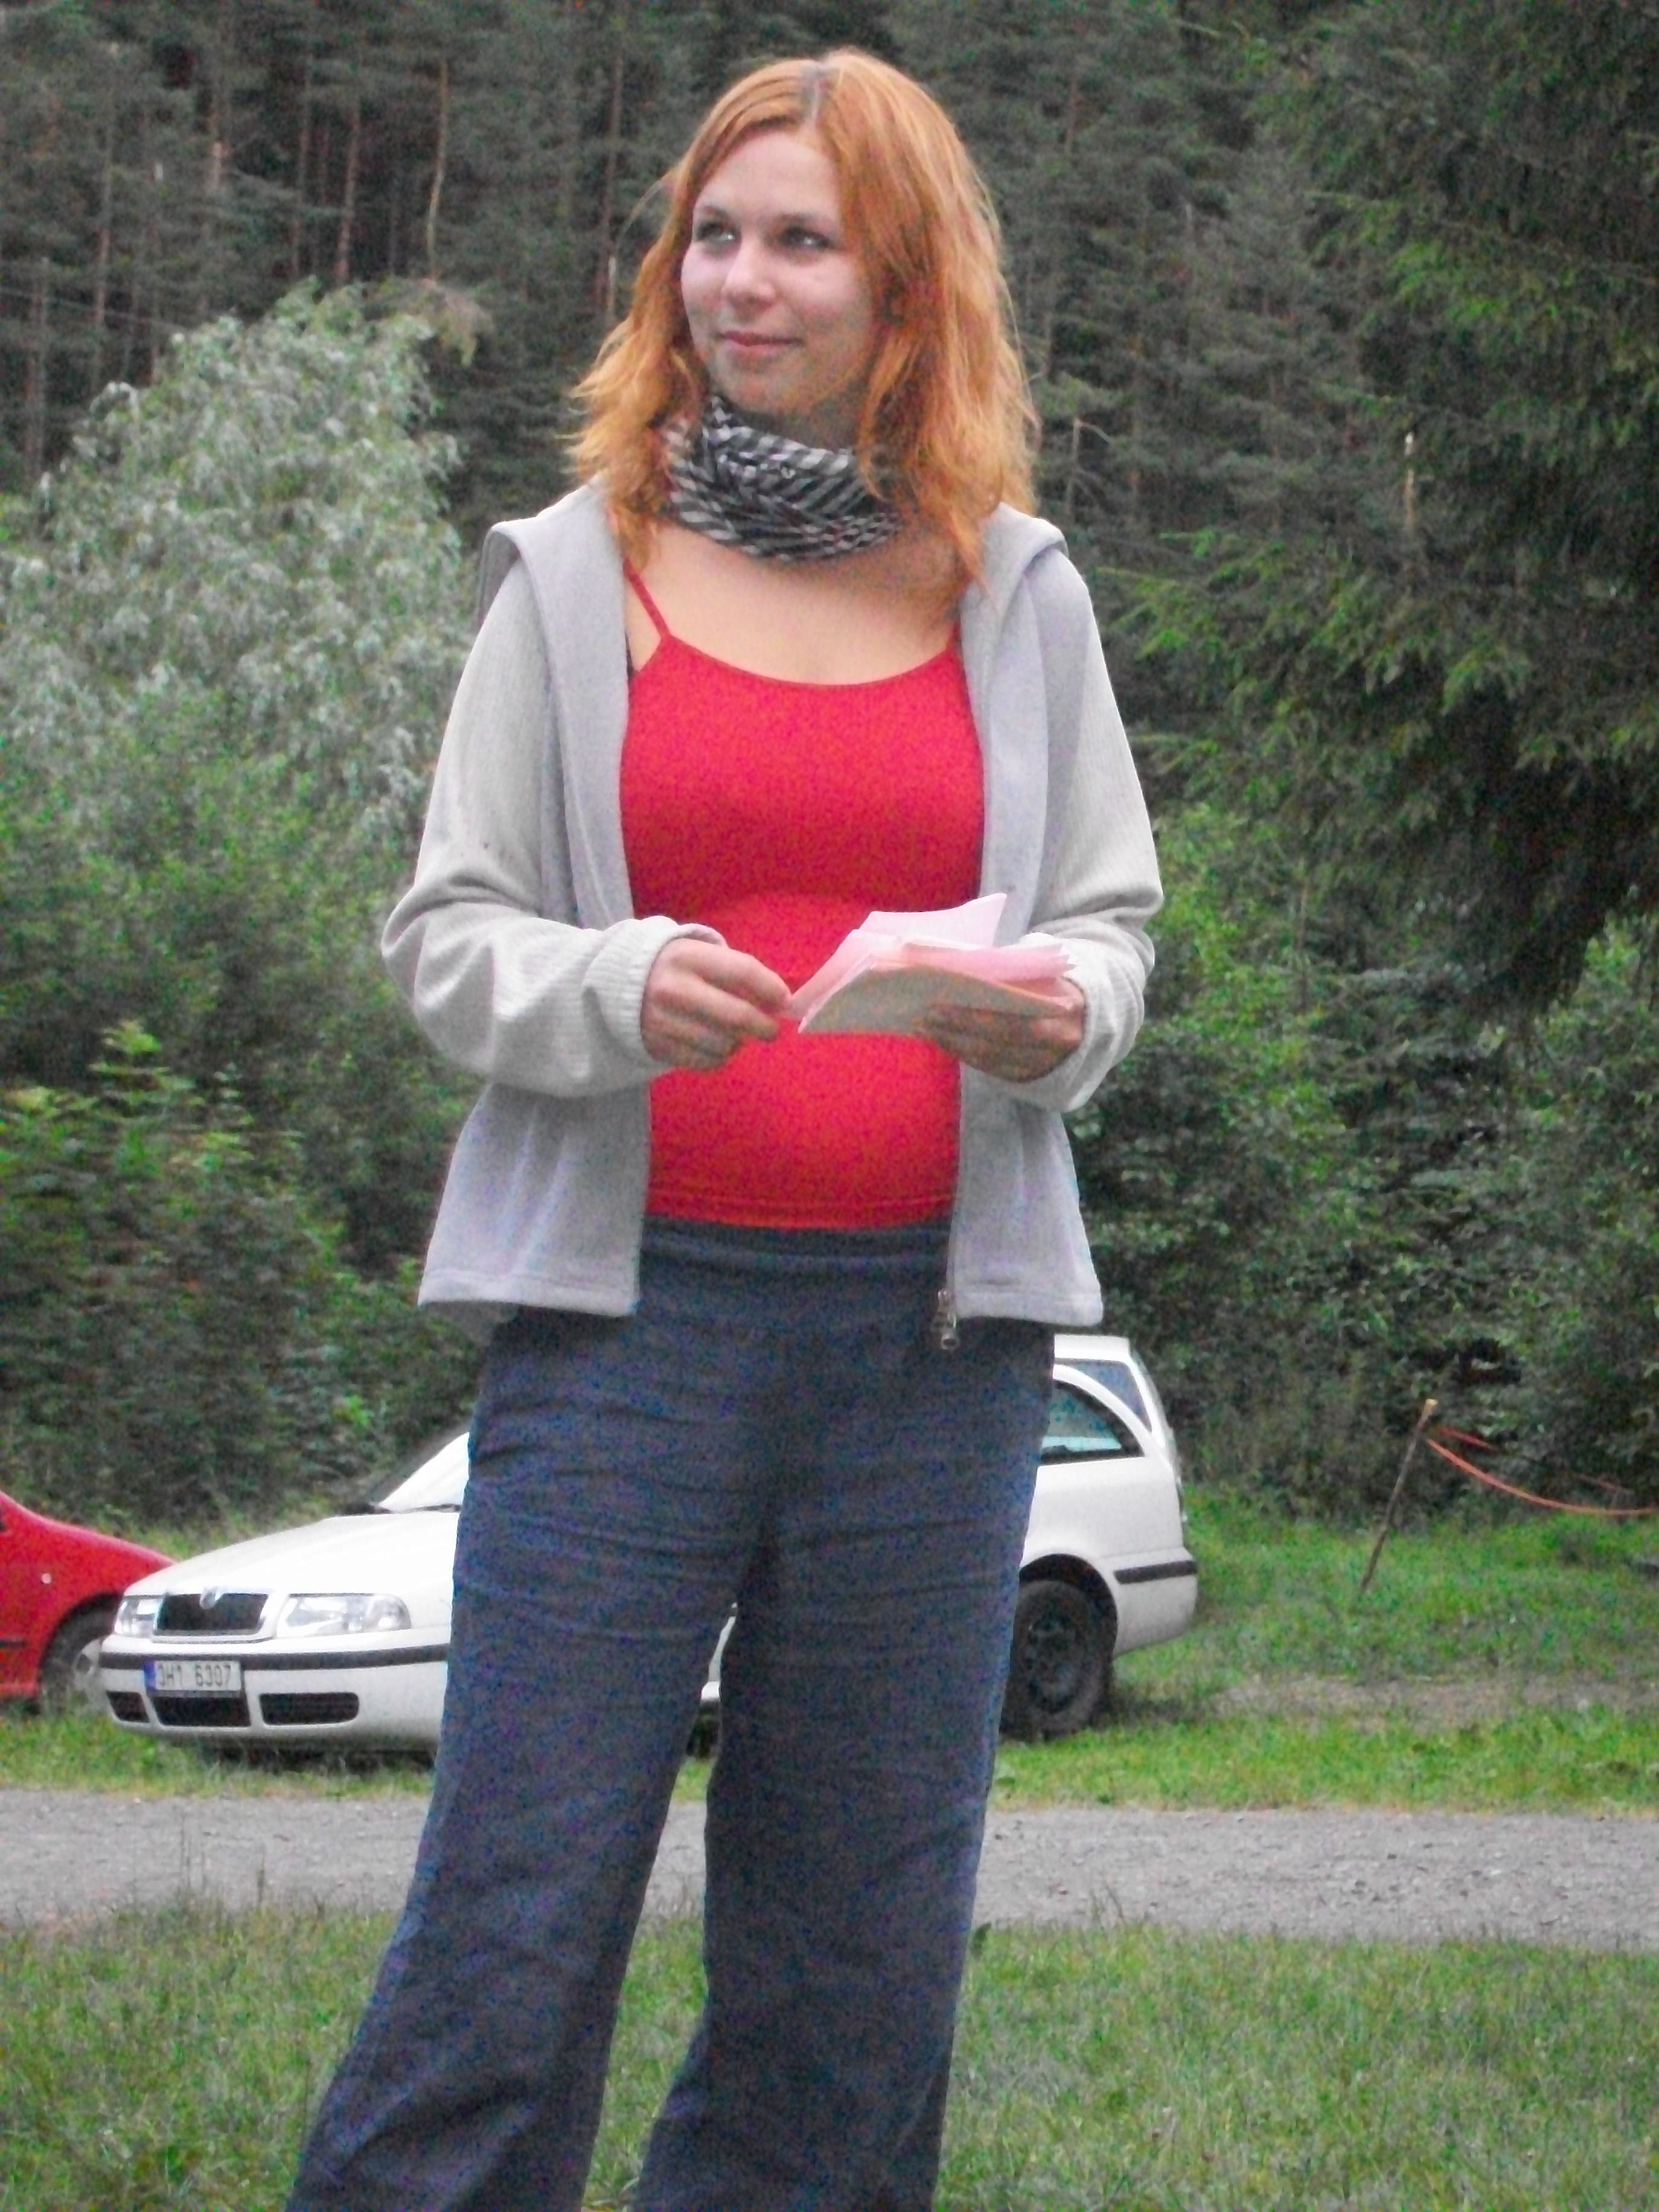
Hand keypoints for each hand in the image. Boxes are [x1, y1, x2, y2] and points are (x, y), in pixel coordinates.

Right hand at [641, 938, 788, 1069]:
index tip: (785, 1000)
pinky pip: (706, 1061)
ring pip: (724, 1043)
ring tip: (735, 1034)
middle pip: (737, 1015)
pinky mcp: (659, 1047)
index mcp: (688, 957)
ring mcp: (664, 1022)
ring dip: (739, 1042)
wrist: (615, 984)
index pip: (744, 971)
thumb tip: (778, 1002)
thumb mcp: (698, 954)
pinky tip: (717, 1045)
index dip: (772, 988)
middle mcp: (674, 989)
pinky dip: (720, 1056)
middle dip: (764, 1026)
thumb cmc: (673, 967)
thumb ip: (735, 972)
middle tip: (771, 1029)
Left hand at [917, 981, 1084, 1082]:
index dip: (976, 1018)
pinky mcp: (1031, 1077)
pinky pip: (992, 1070)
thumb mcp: (1043, 972)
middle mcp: (1058, 1043)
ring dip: (955, 1045)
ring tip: (926, 1029)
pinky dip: (965, 1055)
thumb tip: (962, 969)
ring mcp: (1044, 1064)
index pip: (1015, 1021)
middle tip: (925, 1017)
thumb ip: (1012, 973)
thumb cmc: (1056, 986)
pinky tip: (944, 1041)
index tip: (941, 1004)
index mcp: (1064, 1010)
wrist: (1089, 1017)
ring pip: (992, 1060)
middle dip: (958, 1031)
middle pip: (999, 1042)